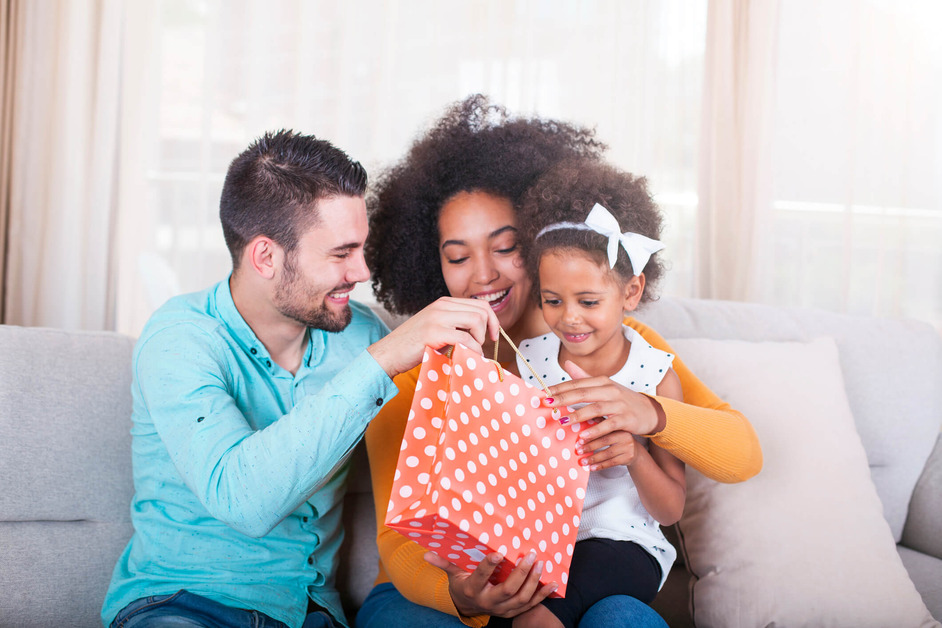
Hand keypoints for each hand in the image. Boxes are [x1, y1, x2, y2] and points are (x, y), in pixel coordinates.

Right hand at [368, 297, 499, 376]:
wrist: (388, 353)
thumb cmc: (413, 345)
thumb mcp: (437, 328)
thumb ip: (456, 326)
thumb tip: (481, 334)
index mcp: (444, 303)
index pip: (480, 304)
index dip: (492, 320)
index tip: (492, 336)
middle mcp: (442, 306)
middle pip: (482, 310)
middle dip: (489, 330)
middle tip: (483, 346)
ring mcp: (437, 317)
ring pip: (476, 321)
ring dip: (480, 339)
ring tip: (471, 351)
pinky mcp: (434, 332)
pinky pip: (465, 338)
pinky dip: (472, 350)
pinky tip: (468, 357)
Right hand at [423, 550, 556, 617]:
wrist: (469, 607)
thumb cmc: (463, 584)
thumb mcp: (453, 574)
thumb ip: (444, 562)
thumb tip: (426, 553)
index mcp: (473, 589)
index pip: (481, 577)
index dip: (489, 566)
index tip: (499, 553)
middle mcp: (488, 601)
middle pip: (507, 590)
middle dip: (521, 573)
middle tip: (530, 555)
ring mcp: (503, 608)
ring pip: (521, 598)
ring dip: (534, 582)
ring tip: (540, 564)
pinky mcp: (513, 611)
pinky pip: (531, 604)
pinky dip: (543, 594)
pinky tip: (554, 583)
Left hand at [545, 360, 664, 436]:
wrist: (649, 411)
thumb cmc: (622, 399)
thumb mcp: (604, 387)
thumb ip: (585, 378)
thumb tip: (567, 364)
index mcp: (603, 381)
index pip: (577, 383)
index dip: (560, 388)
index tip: (544, 393)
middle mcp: (610, 390)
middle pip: (583, 393)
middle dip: (564, 398)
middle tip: (548, 404)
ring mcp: (619, 404)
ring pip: (595, 408)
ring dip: (577, 415)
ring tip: (562, 422)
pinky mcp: (626, 419)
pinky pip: (608, 424)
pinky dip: (595, 429)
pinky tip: (583, 435)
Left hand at [575, 420, 640, 470]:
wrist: (635, 452)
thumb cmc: (618, 440)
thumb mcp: (612, 431)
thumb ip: (600, 426)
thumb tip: (583, 422)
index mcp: (618, 427)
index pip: (602, 431)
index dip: (590, 435)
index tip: (579, 440)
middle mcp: (625, 436)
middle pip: (604, 441)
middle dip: (590, 447)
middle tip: (578, 451)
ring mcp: (627, 447)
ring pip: (607, 454)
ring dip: (593, 458)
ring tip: (583, 461)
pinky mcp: (628, 458)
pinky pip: (612, 463)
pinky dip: (600, 466)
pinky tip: (592, 468)